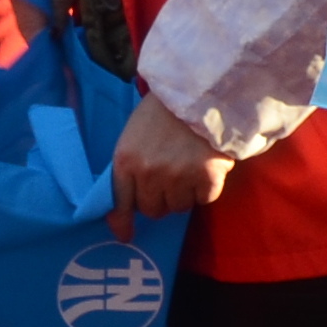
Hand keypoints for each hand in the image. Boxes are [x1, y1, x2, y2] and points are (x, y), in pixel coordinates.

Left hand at [105, 95, 228, 227]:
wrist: (203, 91)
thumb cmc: (165, 110)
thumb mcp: (134, 133)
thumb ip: (130, 165)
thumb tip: (130, 200)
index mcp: (126, 160)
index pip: (119, 202)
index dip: (122, 221)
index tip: (126, 235)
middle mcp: (149, 174)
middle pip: (152, 209)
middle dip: (159, 199)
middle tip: (170, 178)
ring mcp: (178, 178)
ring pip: (179, 207)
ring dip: (184, 193)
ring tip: (189, 166)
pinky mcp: (207, 180)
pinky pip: (203, 200)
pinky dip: (206, 188)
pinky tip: (206, 166)